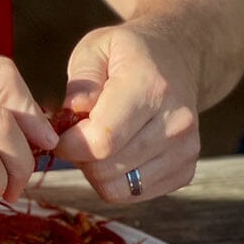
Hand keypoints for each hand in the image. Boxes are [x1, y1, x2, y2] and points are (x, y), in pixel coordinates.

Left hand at [52, 24, 200, 202]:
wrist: (176, 58)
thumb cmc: (126, 54)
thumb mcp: (95, 49)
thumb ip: (81, 83)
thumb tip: (72, 116)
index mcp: (149, 86)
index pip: (102, 140)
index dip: (69, 144)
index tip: (58, 132)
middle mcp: (175, 121)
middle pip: (107, 168)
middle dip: (79, 157)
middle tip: (76, 135)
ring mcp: (185, 149)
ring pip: (120, 189)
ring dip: (96, 171)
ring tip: (96, 142)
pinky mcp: (186, 170)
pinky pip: (135, 194)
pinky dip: (115, 180)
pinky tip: (115, 153)